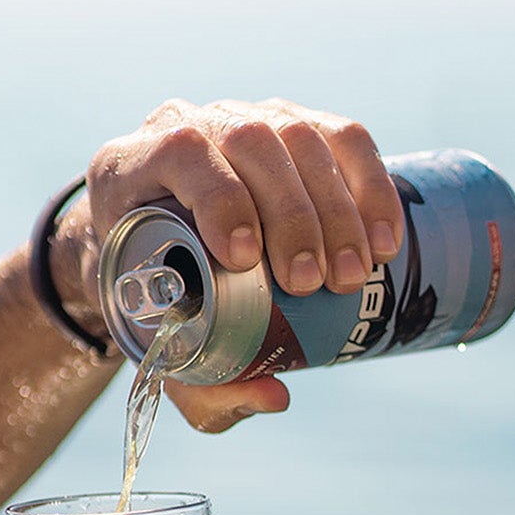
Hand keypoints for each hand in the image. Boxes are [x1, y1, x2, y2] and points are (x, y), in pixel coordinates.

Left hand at [59, 98, 404, 431]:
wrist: (150, 255)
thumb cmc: (150, 307)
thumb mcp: (159, 351)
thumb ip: (204, 389)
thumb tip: (274, 397)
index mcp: (128, 168)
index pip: (180, 152)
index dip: (219, 197)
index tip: (245, 260)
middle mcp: (183, 125)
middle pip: (250, 142)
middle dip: (292, 215)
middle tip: (316, 284)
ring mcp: (241, 118)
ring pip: (298, 134)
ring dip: (336, 207)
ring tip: (353, 274)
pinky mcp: (291, 124)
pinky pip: (340, 137)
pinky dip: (370, 185)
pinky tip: (385, 239)